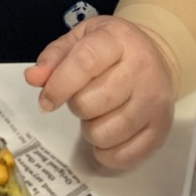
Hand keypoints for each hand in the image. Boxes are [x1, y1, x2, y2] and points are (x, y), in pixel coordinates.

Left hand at [24, 14, 175, 169]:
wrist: (157, 57)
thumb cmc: (112, 48)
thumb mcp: (81, 39)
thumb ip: (54, 57)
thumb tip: (33, 78)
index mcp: (119, 39)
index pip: (85, 63)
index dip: (59, 85)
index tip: (45, 101)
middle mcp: (142, 68)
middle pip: (91, 103)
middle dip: (76, 105)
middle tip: (83, 96)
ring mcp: (155, 101)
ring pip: (105, 133)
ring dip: (91, 129)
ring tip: (98, 113)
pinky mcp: (161, 129)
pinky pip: (123, 157)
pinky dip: (106, 153)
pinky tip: (108, 134)